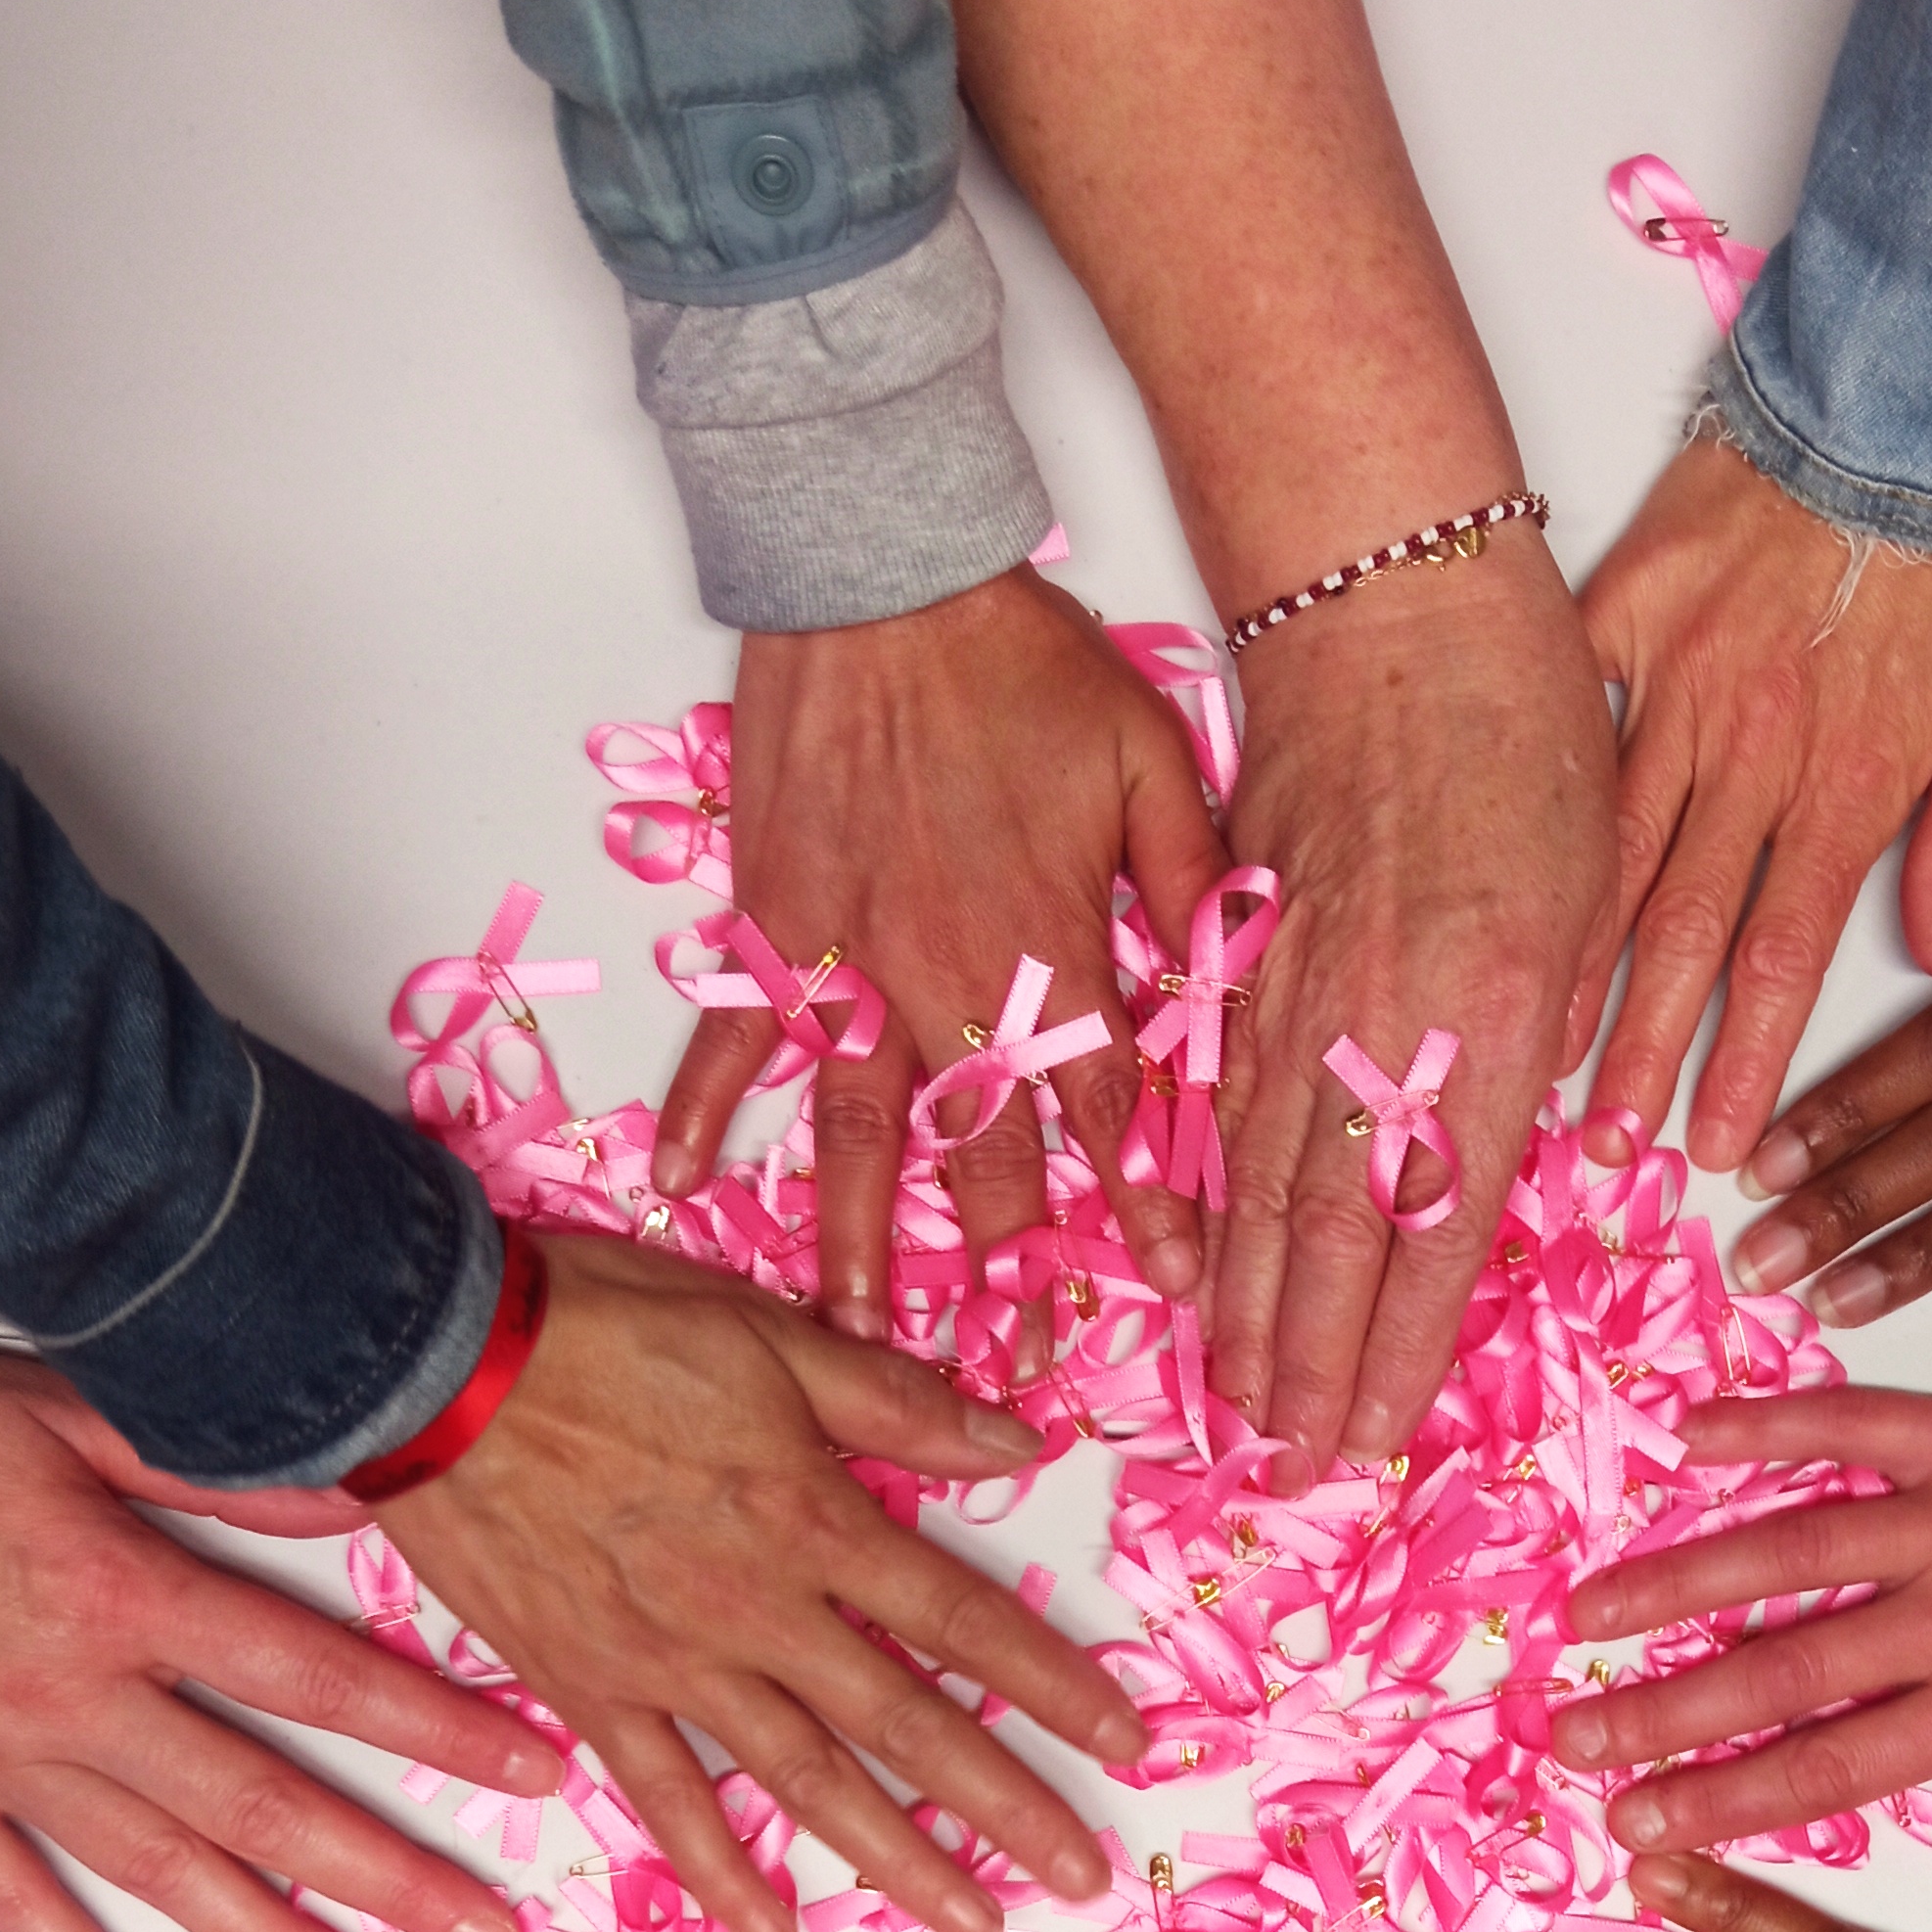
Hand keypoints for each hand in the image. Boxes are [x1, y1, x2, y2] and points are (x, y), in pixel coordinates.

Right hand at [0, 1336, 557, 1931]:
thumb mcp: (58, 1408)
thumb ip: (216, 1460)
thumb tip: (354, 1488)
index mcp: (118, 1596)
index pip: (319, 1678)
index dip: (436, 1730)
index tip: (528, 1774)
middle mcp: (71, 1700)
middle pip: (266, 1810)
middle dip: (393, 1881)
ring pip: (163, 1877)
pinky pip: (12, 1902)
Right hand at [379, 1232, 1144, 1931]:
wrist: (432, 1364)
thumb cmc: (597, 1328)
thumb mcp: (767, 1333)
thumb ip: (895, 1405)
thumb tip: (1017, 1447)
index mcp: (813, 1518)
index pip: (962, 1619)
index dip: (1051, 1685)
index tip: (1121, 1741)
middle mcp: (759, 1611)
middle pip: (909, 1726)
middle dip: (1006, 1805)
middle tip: (1080, 1874)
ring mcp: (673, 1663)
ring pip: (809, 1780)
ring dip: (898, 1859)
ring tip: (972, 1921)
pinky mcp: (589, 1691)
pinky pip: (667, 1797)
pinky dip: (718, 1868)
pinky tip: (770, 1931)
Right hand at [648, 575, 1228, 1344]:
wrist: (878, 577)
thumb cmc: (1019, 661)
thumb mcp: (1152, 764)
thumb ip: (1201, 888)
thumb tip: (1249, 984)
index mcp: (1050, 952)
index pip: (1112, 1111)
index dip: (1145, 1204)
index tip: (1167, 1287)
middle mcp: (945, 981)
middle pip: (985, 1152)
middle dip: (1008, 1259)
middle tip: (1016, 1355)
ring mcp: (845, 963)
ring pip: (858, 1134)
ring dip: (858, 1241)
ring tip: (857, 1337)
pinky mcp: (770, 926)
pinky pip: (730, 1036)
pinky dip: (701, 1111)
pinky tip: (682, 1187)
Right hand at [1212, 542, 1616, 1467]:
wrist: (1399, 607)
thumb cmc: (1521, 738)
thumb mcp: (1588, 901)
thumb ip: (1542, 1044)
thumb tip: (1511, 1149)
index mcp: (1489, 1025)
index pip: (1436, 1229)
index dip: (1400, 1353)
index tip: (1379, 1440)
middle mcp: (1381, 1033)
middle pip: (1332, 1239)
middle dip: (1307, 1368)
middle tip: (1290, 1465)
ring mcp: (1297, 1004)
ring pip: (1260, 1190)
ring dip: (1247, 1313)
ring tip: (1237, 1407)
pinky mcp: (1244, 967)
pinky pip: (1220, 1115)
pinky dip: (1206, 1209)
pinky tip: (1195, 1272)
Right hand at [1573, 442, 1931, 1175]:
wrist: (1919, 389)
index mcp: (1850, 780)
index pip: (1786, 954)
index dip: (1746, 1060)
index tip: (1712, 1142)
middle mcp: (1757, 749)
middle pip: (1688, 930)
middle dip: (1643, 1050)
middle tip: (1602, 1144)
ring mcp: (1682, 683)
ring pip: (1618, 849)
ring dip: (1578, 960)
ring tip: (1538, 1052)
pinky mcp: (1628, 614)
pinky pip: (1573, 719)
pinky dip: (1535, 808)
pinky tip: (1497, 881)